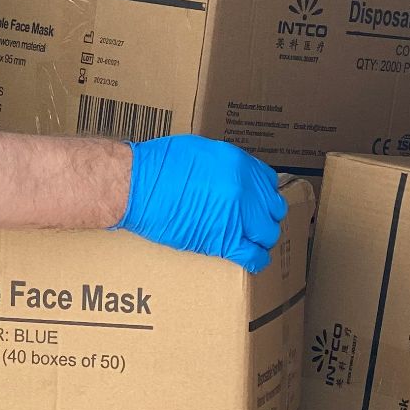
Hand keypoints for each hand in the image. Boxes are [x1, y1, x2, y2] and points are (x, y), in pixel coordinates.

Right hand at [115, 135, 286, 272]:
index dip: (261, 194)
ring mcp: (236, 216)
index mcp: (239, 164)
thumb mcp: (199, 150)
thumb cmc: (156, 165)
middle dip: (263, 216)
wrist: (135, 186)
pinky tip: (248, 258)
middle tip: (250, 221)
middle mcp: (243, 190)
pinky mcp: (222, 241)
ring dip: (259, 238)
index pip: (269, 183)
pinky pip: (253, 256)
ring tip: (246, 240)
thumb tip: (230, 177)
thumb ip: (223, 165)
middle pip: (273, 210)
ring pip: (267, 234)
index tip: (254, 200)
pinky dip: (255, 259)